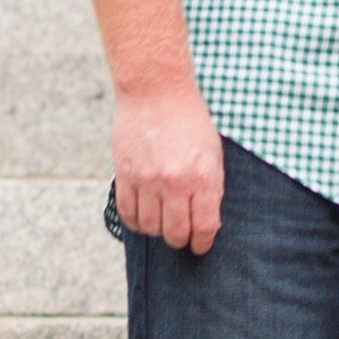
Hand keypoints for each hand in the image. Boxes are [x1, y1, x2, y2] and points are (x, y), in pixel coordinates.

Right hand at [111, 83, 225, 253]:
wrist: (157, 92)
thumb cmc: (190, 121)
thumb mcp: (212, 153)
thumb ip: (209, 186)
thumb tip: (205, 220)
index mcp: (203, 177)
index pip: (205, 227)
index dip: (203, 243)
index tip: (200, 246)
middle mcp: (175, 182)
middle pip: (175, 233)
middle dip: (180, 240)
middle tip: (181, 237)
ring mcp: (147, 180)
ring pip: (150, 227)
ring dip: (157, 230)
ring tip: (162, 222)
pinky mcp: (125, 174)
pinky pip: (128, 213)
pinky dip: (135, 222)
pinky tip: (143, 216)